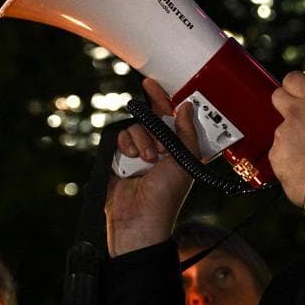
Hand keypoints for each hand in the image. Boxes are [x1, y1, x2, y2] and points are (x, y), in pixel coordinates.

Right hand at [105, 78, 199, 255]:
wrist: (139, 219)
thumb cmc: (166, 197)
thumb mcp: (185, 162)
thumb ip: (187, 132)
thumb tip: (185, 106)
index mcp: (175, 149)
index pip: (168, 117)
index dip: (161, 100)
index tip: (152, 84)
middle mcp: (156, 148)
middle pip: (149, 119)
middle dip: (153, 129)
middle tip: (158, 149)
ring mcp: (136, 153)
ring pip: (134, 127)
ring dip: (142, 140)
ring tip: (147, 160)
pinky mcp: (118, 159)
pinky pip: (119, 137)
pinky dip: (125, 145)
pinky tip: (131, 159)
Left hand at [269, 61, 304, 205]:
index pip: (292, 78)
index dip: (298, 84)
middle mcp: (295, 113)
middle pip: (278, 97)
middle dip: (288, 102)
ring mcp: (283, 135)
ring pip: (281, 127)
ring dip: (292, 133)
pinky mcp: (276, 157)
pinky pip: (279, 151)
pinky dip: (289, 155)